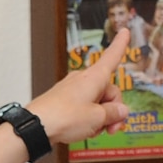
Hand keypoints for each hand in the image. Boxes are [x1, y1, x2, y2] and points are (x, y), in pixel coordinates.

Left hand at [26, 31, 133, 146]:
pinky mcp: (65, 100)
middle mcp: (83, 80)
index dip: (120, 45)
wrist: (37, 126)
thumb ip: (114, 113)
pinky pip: (85, 106)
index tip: (125, 31)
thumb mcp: (98, 118)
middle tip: (112, 128)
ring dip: (101, 117)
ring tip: (95, 130)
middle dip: (114, 111)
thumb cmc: (64, 117)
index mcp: (94, 78)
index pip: (111, 57)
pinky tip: (85, 129)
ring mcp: (73, 89)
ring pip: (98, 101)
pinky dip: (89, 118)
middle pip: (109, 91)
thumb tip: (122, 111)